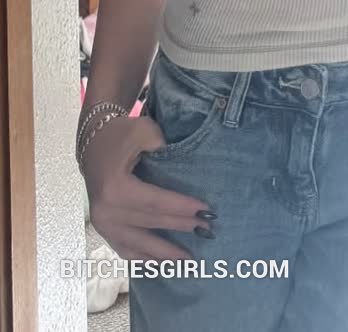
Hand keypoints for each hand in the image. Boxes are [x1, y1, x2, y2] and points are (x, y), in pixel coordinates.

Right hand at [82, 113, 215, 260]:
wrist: (92, 142)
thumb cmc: (119, 135)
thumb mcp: (142, 130)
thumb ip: (162, 146)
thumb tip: (183, 164)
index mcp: (115, 189)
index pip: (155, 202)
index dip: (181, 208)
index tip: (206, 211)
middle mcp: (107, 212)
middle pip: (151, 223)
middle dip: (181, 226)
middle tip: (207, 230)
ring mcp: (103, 224)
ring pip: (138, 244)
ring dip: (164, 253)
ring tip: (188, 259)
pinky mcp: (102, 229)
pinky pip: (124, 250)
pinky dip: (143, 258)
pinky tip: (160, 264)